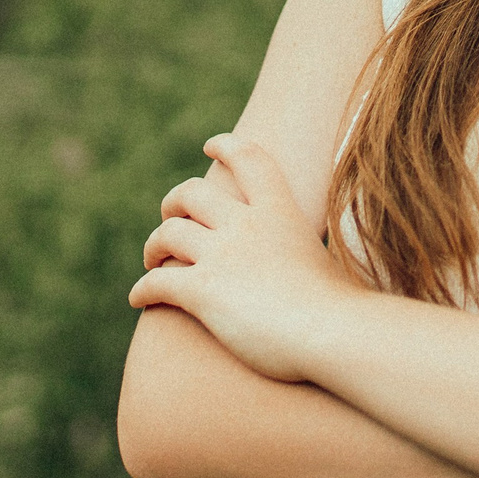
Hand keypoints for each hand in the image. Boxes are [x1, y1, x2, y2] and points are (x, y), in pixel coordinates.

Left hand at [128, 135, 358, 382]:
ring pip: (167, 233)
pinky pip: (156, 282)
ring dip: (154, 246)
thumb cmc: (341, 309)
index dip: (226, 145)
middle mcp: (246, 224)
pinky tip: (138, 300)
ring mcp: (222, 255)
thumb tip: (312, 268)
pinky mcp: (203, 291)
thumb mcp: (326, 261)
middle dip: (173, 202)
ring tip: (153, 261)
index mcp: (280, 210)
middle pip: (191, 193)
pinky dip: (142, 290)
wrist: (334, 333)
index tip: (210, 144)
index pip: (248, 158)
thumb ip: (305, 253)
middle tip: (170, 217)